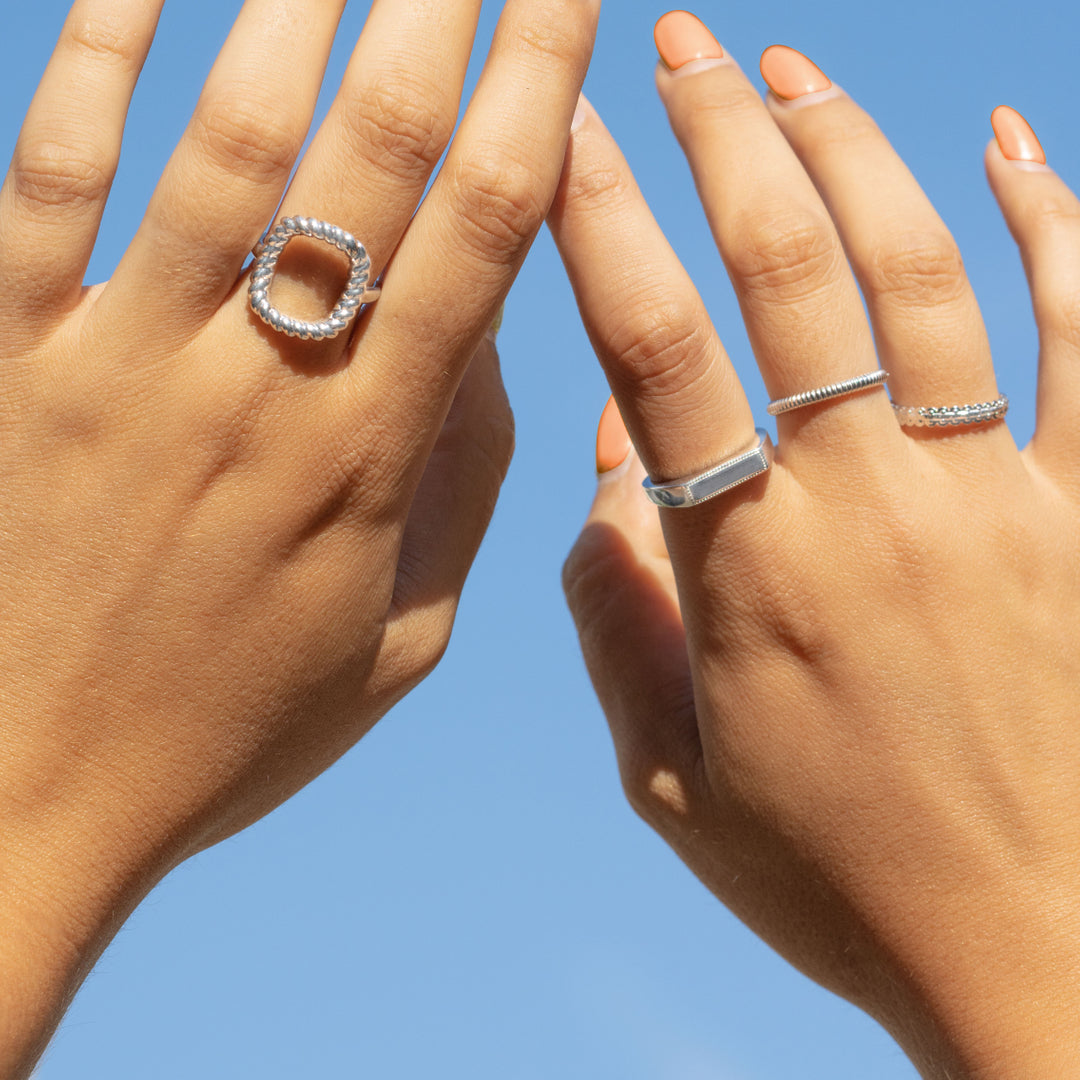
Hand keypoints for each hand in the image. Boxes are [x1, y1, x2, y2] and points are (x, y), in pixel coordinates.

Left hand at [0, 0, 596, 1073]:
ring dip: (295, 9)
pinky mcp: (8, 359)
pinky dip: (92, 61)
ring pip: (225, 146)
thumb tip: (490, 327)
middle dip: (442, 13)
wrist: (30, 797)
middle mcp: (256, 389)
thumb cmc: (235, 725)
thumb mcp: (398, 637)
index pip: (482, 234)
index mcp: (366, 459)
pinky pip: (47, 180)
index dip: (536, 96)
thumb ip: (458, 481)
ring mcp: (119, 362)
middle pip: (373, 159)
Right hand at [552, 12, 1079, 1078]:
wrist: (1039, 956)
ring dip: (854, 157)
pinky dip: (1059, 230)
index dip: (598, 227)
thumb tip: (606, 481)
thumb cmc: (841, 881)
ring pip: (925, 280)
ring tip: (792, 74)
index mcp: (756, 573)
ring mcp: (998, 501)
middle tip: (675, 45)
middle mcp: (876, 508)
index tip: (559, 134)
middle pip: (788, 276)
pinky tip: (1021, 143)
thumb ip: (624, 622)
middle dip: (720, 140)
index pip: (656, 354)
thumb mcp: (677, 776)